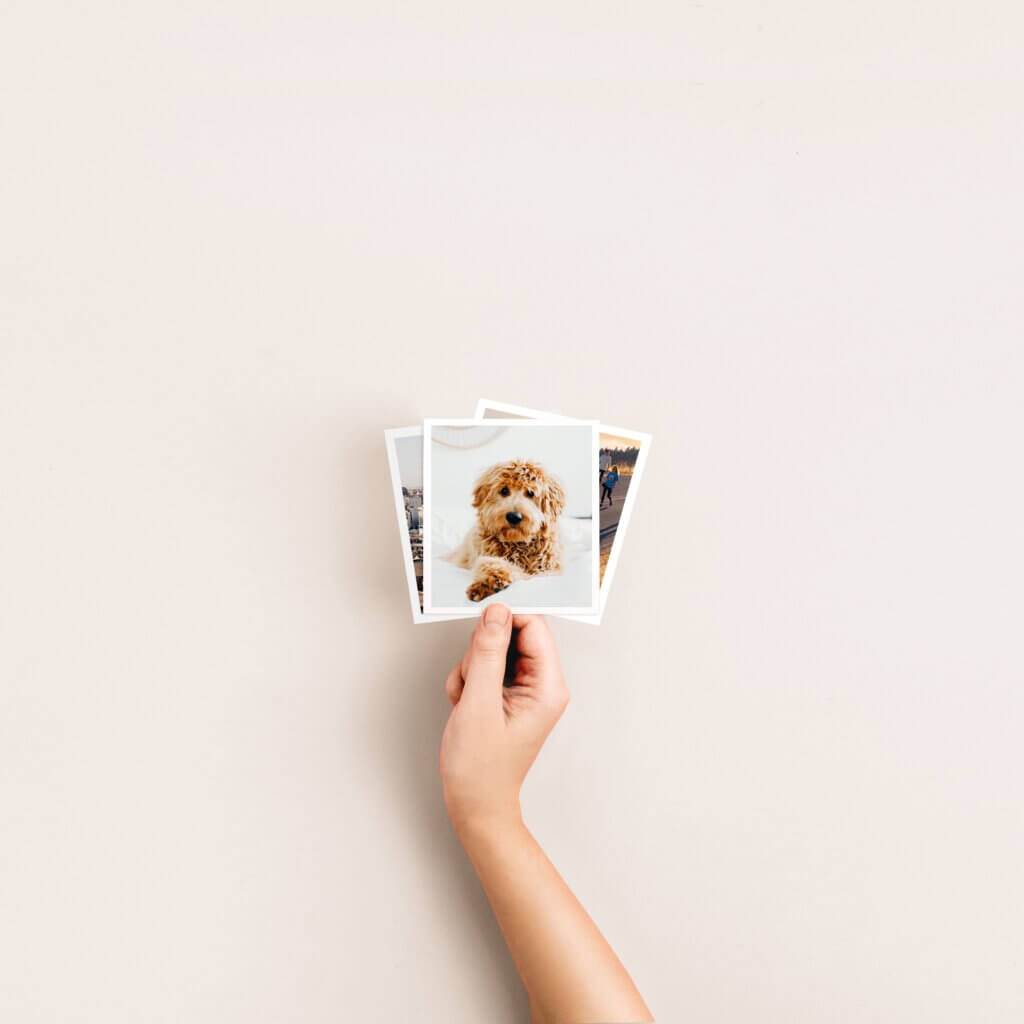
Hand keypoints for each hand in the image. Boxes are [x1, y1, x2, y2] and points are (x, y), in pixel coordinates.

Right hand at [439, 604, 568, 833]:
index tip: (478, 626)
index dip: (505, 619)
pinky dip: (469, 680)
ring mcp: (526, 689)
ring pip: (494, 650)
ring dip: (472, 668)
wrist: (474, 805)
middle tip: (472, 679)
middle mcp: (543, 684)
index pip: (534, 627)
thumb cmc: (481, 767)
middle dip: (482, 651)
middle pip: (513, 635)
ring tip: (466, 699)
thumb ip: (486, 654)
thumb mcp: (478, 704)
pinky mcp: (508, 694)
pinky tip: (465, 704)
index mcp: (549, 686)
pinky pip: (485, 667)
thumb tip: (496, 613)